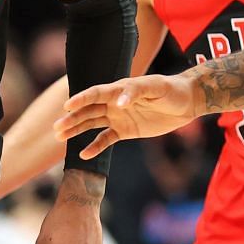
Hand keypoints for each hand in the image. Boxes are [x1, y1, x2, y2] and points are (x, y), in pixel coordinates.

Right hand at [54, 73, 199, 158]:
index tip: (67, 107)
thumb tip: (120, 102)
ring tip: (60, 137)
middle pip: (88, 111)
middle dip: (72, 118)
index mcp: (119, 90)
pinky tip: (83, 155)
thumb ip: (136, 92)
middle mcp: (114, 103)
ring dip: (76, 130)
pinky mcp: (124, 131)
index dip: (81, 99)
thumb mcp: (156, 87)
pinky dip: (95, 147)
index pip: (96, 94)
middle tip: (57, 128)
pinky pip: (106, 139)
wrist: (186, 102)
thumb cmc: (171, 90)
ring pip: (92, 124)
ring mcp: (118, 117)